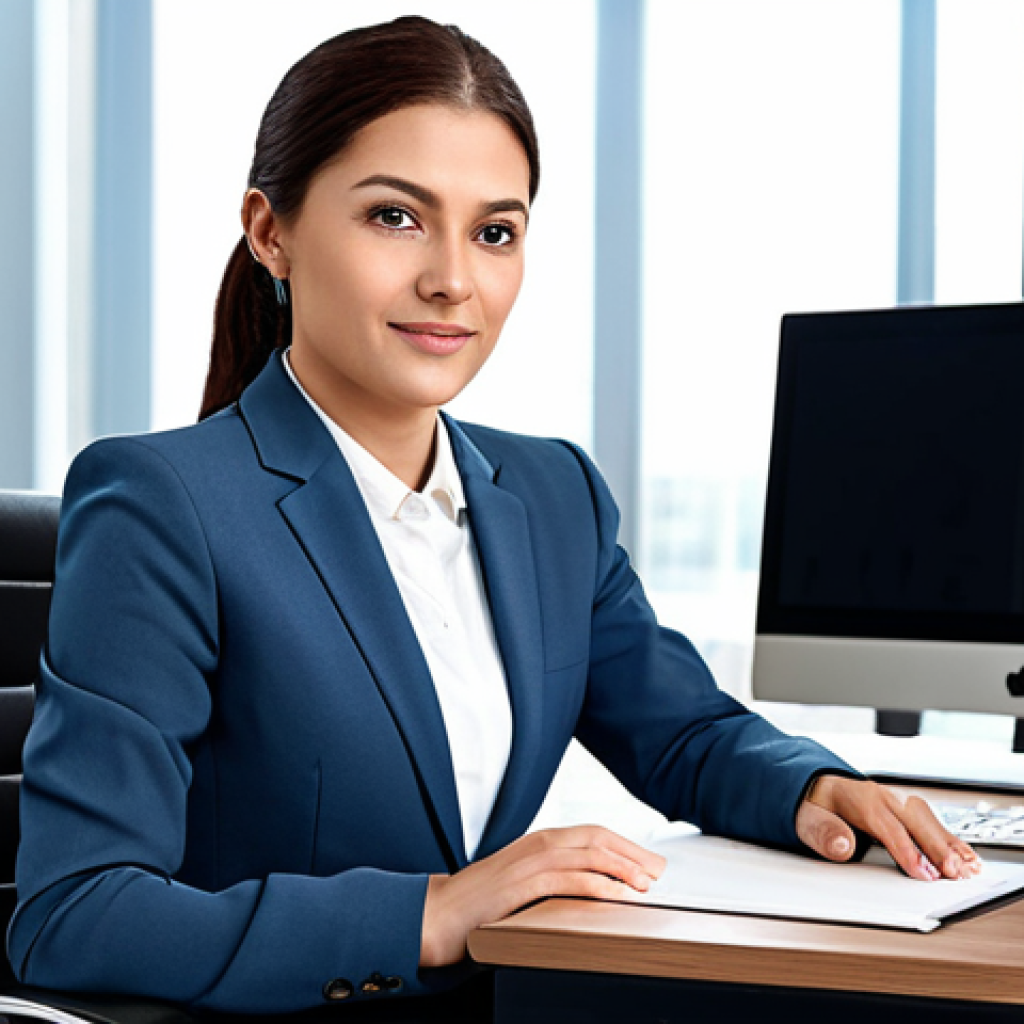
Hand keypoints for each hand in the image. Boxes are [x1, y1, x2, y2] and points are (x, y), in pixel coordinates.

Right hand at [419, 825, 666, 966]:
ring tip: (647, 883)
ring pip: (587, 855)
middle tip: (658, 871)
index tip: (650, 861)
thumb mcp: (522, 883)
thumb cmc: (479, 904)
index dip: (625, 845)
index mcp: (539, 841)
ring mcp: (529, 862)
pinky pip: (568, 880)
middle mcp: (537, 844)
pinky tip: (617, 894)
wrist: (437, 914)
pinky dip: (598, 884)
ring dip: (622, 867)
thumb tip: (590, 888)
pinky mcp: (522, 884)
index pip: (592, 833)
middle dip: (632, 852)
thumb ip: (552, 878)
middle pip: (597, 838)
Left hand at [796, 775, 980, 880]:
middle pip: (914, 820)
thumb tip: (842, 845)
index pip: (886, 826)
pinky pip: (931, 821)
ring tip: (966, 868)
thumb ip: (821, 831)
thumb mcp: (805, 817)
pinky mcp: (906, 808)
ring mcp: (896, 800)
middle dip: (935, 847)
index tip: (922, 873)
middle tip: (952, 873)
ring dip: (948, 843)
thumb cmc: (813, 805)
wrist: (816, 788)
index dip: (906, 850)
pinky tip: (964, 855)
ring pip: (927, 819)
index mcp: (858, 797)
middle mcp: (882, 796)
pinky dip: (949, 838)